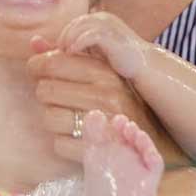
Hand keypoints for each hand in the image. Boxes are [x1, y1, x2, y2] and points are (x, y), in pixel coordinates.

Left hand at [27, 39, 187, 165]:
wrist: (160, 141)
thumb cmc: (122, 101)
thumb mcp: (103, 72)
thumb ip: (68, 56)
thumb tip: (34, 43)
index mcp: (106, 72)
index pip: (53, 62)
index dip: (37, 66)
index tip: (38, 71)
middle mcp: (107, 96)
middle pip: (46, 90)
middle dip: (45, 94)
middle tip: (55, 96)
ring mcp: (103, 125)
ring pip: (48, 118)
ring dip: (52, 118)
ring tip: (66, 116)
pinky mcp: (98, 152)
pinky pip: (58, 144)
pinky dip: (61, 142)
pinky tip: (74, 137)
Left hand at [54, 11, 148, 79]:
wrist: (145, 66)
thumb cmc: (118, 62)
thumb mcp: (93, 52)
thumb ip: (74, 48)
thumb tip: (41, 45)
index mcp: (98, 19)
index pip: (72, 25)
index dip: (61, 38)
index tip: (54, 54)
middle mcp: (102, 18)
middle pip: (73, 24)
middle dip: (62, 39)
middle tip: (54, 54)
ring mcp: (108, 26)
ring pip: (78, 27)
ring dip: (67, 40)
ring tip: (62, 55)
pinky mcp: (112, 35)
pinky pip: (90, 35)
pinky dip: (77, 43)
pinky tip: (71, 53)